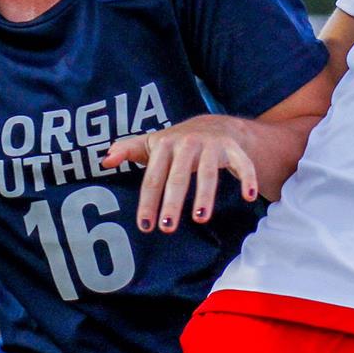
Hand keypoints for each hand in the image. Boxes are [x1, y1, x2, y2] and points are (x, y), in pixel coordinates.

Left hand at [102, 115, 259, 233]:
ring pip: (209, 173)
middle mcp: (188, 144)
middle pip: (179, 177)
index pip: (153, 178)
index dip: (148, 202)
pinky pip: (242, 165)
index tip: (145, 226)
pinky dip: (247, 178)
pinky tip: (249, 197)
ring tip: (200, 219)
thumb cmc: (177, 143)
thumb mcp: (152, 144)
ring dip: (205, 196)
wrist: (215, 124)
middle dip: (172, 203)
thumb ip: (128, 150)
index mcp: (165, 145)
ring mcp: (212, 146)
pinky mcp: (234, 150)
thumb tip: (104, 159)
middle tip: (167, 228)